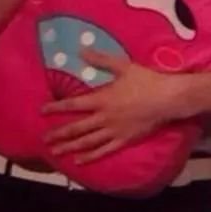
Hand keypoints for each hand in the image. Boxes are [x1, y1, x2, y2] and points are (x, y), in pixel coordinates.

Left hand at [42, 49, 180, 162]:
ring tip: (55, 152)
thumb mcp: (123, 66)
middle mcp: (104, 118)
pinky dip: (90, 156)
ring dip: (70, 147)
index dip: (56, 108)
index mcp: (102, 99)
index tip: (42, 111)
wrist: (168, 98)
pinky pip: (104, 150)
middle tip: (43, 139)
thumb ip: (101, 60)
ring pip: (87, 142)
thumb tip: (81, 50)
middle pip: (77, 128)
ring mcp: (114, 131)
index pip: (73, 104)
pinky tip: (79, 160)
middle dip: (58, 133)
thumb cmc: (147, 80)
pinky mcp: (124, 140)